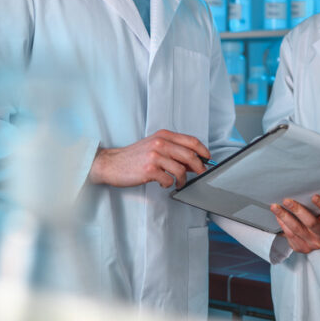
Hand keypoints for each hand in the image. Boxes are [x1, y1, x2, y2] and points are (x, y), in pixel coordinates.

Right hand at [89, 129, 208, 188]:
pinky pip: (168, 180)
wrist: (111, 164)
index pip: (191, 140)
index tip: (207, 158)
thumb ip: (173, 151)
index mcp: (163, 135)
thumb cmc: (134, 156)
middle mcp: (160, 143)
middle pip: (190, 155)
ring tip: (178, 183)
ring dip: (183, 180)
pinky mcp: (149, 170)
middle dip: (199, 167)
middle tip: (200, 174)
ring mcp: (154, 156)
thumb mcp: (154, 147)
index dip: (203, 150)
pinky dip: (169, 184)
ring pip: (181, 170)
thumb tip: (193, 162)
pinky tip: (164, 183)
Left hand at [271, 198, 319, 253]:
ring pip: (296, 229)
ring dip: (284, 217)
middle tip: (286, 200)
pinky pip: (290, 236)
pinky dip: (283, 225)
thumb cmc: (317, 217)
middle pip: (310, 223)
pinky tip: (279, 217)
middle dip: (297, 210)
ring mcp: (313, 244)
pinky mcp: (302, 248)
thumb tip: (313, 186)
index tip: (313, 196)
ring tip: (275, 207)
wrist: (313, 235)